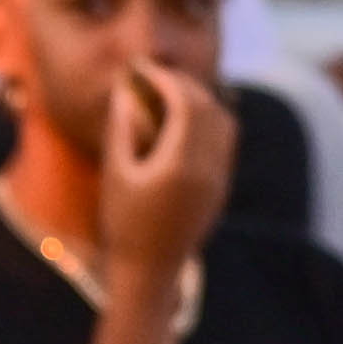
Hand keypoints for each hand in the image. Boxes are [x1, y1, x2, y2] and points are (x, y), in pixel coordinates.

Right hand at [95, 58, 235, 276]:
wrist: (150, 271)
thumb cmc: (123, 224)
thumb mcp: (116, 176)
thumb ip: (122, 130)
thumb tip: (126, 92)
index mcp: (180, 165)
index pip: (187, 104)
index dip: (168, 80)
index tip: (146, 71)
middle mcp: (208, 169)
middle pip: (210, 108)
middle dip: (186, 86)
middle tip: (158, 78)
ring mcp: (219, 179)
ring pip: (226, 122)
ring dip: (203, 101)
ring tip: (174, 95)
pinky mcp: (222, 187)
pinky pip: (227, 142)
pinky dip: (211, 121)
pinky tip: (187, 122)